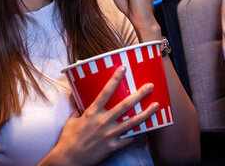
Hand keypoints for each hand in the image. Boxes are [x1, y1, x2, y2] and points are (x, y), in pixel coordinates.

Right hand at [41, 66, 157, 165]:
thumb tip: (75, 98)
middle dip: (139, 94)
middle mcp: (103, 121)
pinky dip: (137, 134)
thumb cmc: (68, 139)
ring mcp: (110, 134)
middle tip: (150, 86)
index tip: (123, 68)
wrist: (69, 159)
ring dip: (146, 113)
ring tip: (156, 106)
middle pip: (125, 105)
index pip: (106, 92)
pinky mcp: (113, 146)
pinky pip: (129, 139)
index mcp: (92, 112)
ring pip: (132, 122)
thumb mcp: (71, 120)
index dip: (115, 79)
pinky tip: (146, 130)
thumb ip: (77, 109)